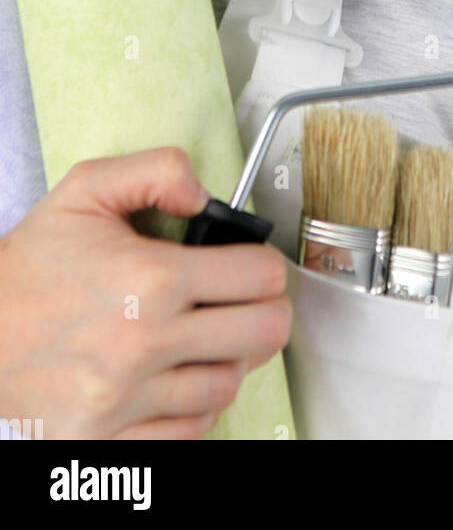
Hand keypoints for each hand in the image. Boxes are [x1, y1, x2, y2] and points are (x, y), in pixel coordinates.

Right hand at [0, 146, 291, 438]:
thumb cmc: (30, 268)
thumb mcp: (87, 189)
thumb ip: (157, 170)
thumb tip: (204, 193)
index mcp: (150, 278)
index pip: (259, 276)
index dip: (263, 264)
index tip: (252, 265)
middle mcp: (144, 343)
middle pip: (261, 334)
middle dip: (265, 311)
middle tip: (249, 303)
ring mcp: (126, 399)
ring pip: (227, 385)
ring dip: (228, 361)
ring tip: (206, 339)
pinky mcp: (109, 439)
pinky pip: (188, 433)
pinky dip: (193, 408)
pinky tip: (176, 379)